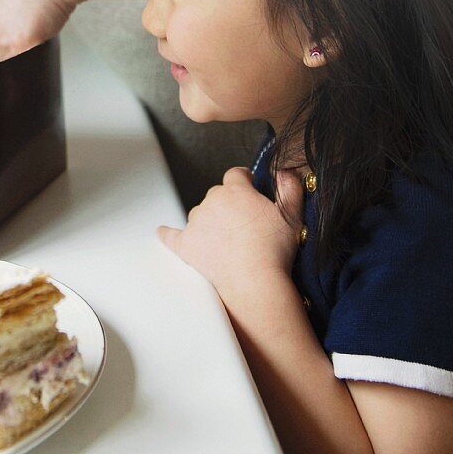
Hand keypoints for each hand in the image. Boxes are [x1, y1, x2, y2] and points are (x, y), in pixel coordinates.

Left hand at [157, 167, 304, 300]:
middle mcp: (211, 202)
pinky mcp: (185, 245)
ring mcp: (195, 223)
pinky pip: (171, 235)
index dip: (243, 179)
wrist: (255, 282)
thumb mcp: (291, 214)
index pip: (235, 174)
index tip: (249, 186)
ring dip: (210, 220)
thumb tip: (284, 171)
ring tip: (227, 239)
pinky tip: (161, 231)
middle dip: (229, 203)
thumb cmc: (274, 250)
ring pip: (200, 214)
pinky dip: (167, 233)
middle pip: (217, 194)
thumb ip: (289, 187)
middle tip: (245, 223)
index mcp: (235, 191)